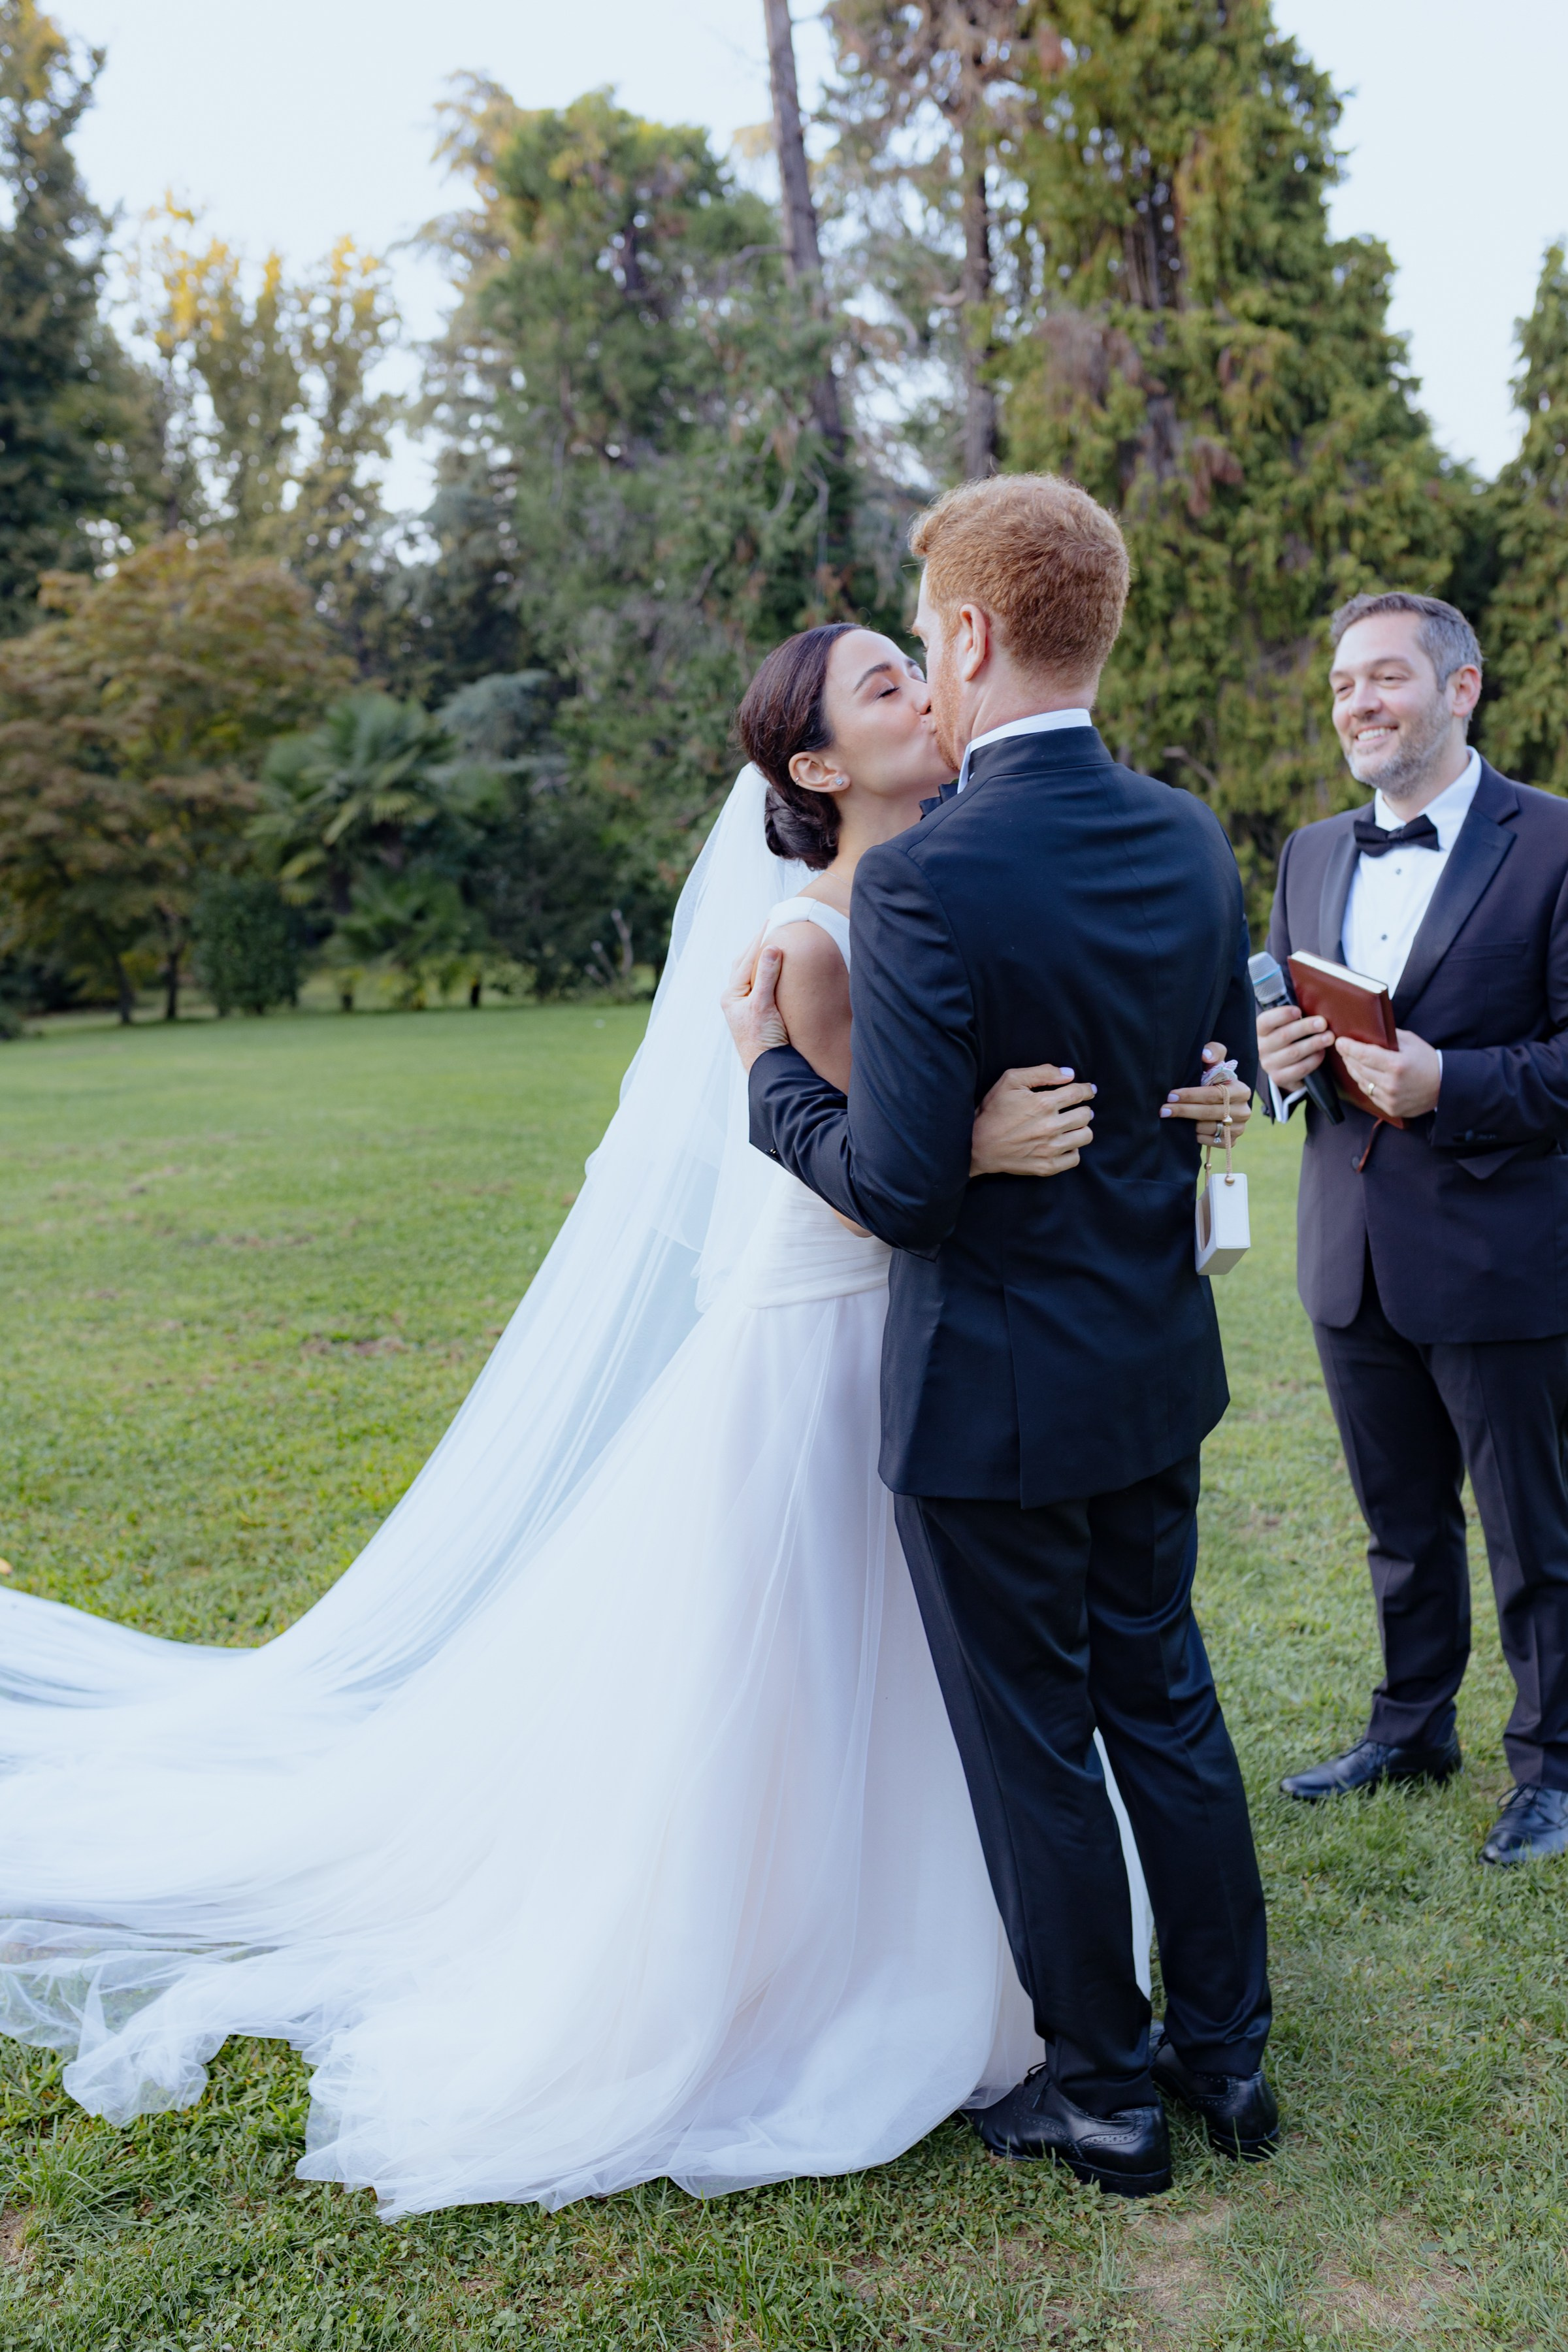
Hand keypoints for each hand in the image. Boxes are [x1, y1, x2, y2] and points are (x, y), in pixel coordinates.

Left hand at [721, 934, 789, 1070]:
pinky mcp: (756, 1013)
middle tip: (771, 926)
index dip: (759, 939)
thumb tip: (770, 947)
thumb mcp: (763, 1006)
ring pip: (750, 974)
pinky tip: (777, 968)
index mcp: (731, 995)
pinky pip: (760, 985)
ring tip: (773, 941)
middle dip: (757, 945)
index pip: (746, 959)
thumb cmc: (763, 1041)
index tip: (772, 921)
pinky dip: (767, 973)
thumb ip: (766, 976)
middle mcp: (735, 999)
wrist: (769, 1069)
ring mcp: (745, 1006)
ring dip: (760, 958)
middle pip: (744, 964)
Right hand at [971, 1064, 1095, 1177]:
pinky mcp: (1047, 1166)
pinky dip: (1072, 1151)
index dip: (1088, 1090)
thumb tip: (1069, 1074)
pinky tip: (1063, 1145)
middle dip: (1083, 1109)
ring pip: (1085, 1136)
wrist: (975, 1145)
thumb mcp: (1010, 1081)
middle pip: (1086, 1115)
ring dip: (1081, 1129)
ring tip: (1071, 1127)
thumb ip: (1041, 1072)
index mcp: (1044, 1103)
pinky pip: (1075, 1159)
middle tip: (1077, 1110)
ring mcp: (1050, 1148)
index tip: (1089, 1090)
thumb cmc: (992, 1111)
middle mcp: (1051, 1126)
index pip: (1079, 1093)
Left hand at [1159, 1041, 1254, 1145]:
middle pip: (1210, 1112)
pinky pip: (1213, 1142)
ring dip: (1188, 1124)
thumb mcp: (1214, 1061)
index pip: (1214, 1094)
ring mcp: (1240, 1128)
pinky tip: (1186, 1129)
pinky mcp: (1232, 1140)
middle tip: (1164, 1109)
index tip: (1171, 1096)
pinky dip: (1199, 1137)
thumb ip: (1214, 1051)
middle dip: (1184, 1110)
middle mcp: (1244, 1110)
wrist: (1218, 1099)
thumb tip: (1205, 1055)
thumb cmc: (1213, 1077)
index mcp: (1242, 1090)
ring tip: (1170, 1117)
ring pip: (1210, 1128)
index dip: (1191, 1095)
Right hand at [1256, 1000, 1332, 1090]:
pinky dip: (1313, 1061)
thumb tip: (1312, 1000)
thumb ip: (1292, 1016)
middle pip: (1284, 1036)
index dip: (1282, 1015)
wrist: (1282, 1066)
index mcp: (1260, 1030)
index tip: (1298, 1011)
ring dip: (1314, 1044)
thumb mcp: (1283, 1025)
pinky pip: (1299, 1069)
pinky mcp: (1279, 1077)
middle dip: (1305, 1028)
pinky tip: (1321, 1053)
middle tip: (1323, 1023)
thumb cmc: (1287, 1038)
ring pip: (1294, 1053)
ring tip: (1329, 1037)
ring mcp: (1269, 1064)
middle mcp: (1261, 1047)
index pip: (1266, 1021)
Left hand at [1336, 1028, 1440, 1119]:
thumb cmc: (1427, 1061)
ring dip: (1353, 1070)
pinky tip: (1362, 1074)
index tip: (1339, 1041)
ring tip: (1349, 1060)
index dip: (1349, 1048)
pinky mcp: (1391, 1108)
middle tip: (1342, 1049)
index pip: (1364, 1054)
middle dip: (1348, 1057)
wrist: (1445, 1086)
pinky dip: (1364, 1083)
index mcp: (1396, 1064)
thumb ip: (1389, 1036)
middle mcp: (1391, 1083)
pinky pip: (1370, 1094)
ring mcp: (1390, 1098)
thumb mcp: (1411, 1042)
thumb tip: (1370, 1029)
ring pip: (1361, 1082)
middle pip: (1359, 1068)